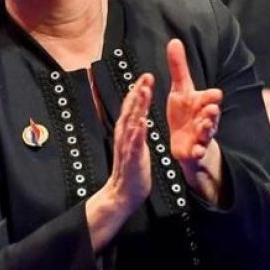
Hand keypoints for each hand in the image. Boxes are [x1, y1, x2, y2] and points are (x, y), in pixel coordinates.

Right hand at [87, 73, 153, 251]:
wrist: (123, 193)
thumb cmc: (131, 170)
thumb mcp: (134, 146)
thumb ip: (135, 131)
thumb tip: (139, 116)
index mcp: (126, 132)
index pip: (132, 108)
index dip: (138, 92)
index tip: (145, 77)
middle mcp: (124, 136)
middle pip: (130, 110)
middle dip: (138, 92)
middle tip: (146, 76)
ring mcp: (127, 147)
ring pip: (131, 123)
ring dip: (137, 106)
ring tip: (143, 91)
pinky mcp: (132, 159)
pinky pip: (135, 144)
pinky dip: (138, 132)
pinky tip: (142, 121)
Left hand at [166, 38, 223, 203]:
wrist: (184, 140)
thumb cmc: (184, 112)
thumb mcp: (180, 89)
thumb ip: (178, 68)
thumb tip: (174, 40)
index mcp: (202, 102)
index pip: (211, 96)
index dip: (211, 96)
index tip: (212, 95)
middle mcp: (205, 117)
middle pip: (213, 113)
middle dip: (212, 112)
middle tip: (210, 110)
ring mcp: (202, 134)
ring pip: (208, 131)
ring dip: (206, 129)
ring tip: (204, 127)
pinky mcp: (194, 149)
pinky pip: (199, 151)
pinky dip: (197, 151)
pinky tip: (194, 151)